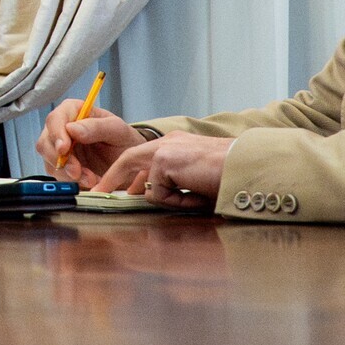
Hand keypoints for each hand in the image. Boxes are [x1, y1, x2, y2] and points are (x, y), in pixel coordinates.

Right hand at [36, 105, 146, 182]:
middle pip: (45, 142)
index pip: (56, 118)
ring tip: (91, 179)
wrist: (131, 164)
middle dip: (60, 159)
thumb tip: (71, 128)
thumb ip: (97, 127)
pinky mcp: (62, 167)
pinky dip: (72, 182)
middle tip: (77, 172)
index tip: (64, 149)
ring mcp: (60, 150)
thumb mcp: (118, 131)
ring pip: (49, 161)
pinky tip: (89, 181)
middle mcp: (63, 129)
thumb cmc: (125, 141)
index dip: (56, 134)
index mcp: (75, 112)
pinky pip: (58, 176)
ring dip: (68, 173)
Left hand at [97, 133, 231, 210]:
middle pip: (128, 160)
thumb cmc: (230, 177)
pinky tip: (198, 194)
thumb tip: (150, 195)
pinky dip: (178, 201)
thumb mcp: (196, 181)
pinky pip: (160, 193)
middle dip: (111, 180)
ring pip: (149, 185)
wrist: (249, 168)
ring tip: (197, 196)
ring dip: (170, 199)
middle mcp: (168, 143)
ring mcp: (165, 150)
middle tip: (96, 194)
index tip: (114, 189)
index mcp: (176, 145)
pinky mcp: (165, 160)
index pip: (142, 158)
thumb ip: (173, 184)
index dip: (126, 175)